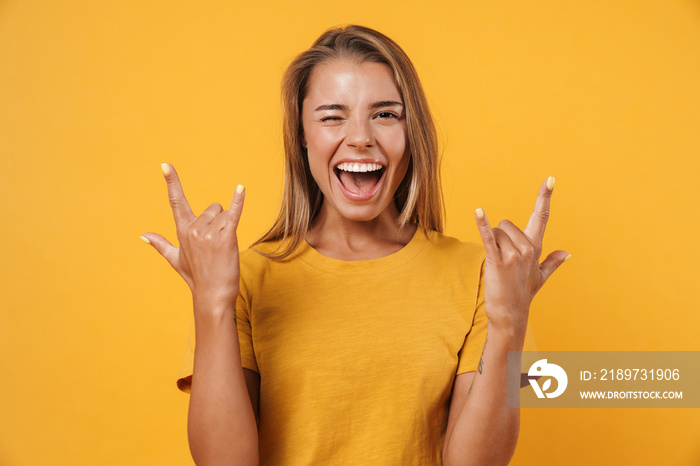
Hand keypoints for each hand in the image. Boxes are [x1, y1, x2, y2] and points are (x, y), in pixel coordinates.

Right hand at [141, 163, 245, 308]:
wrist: (212, 296)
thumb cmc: (197, 277)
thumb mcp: (176, 260)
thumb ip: (160, 245)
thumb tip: (142, 236)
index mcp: (182, 231)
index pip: (176, 201)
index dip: (172, 182)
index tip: (165, 165)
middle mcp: (193, 229)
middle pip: (214, 208)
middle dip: (219, 222)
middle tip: (217, 246)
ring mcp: (209, 234)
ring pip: (226, 214)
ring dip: (229, 228)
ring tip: (224, 249)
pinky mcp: (225, 238)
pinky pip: (233, 214)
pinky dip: (238, 201)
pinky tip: (240, 189)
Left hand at [474, 177, 568, 331]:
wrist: (510, 313)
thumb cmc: (522, 294)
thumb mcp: (540, 277)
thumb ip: (553, 262)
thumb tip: (567, 253)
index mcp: (536, 247)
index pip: (541, 217)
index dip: (545, 197)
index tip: (550, 180)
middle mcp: (528, 248)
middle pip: (506, 224)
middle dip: (499, 237)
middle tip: (501, 260)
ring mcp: (514, 254)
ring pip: (495, 232)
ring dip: (491, 245)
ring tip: (496, 265)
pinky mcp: (497, 260)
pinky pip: (488, 237)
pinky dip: (482, 224)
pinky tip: (478, 212)